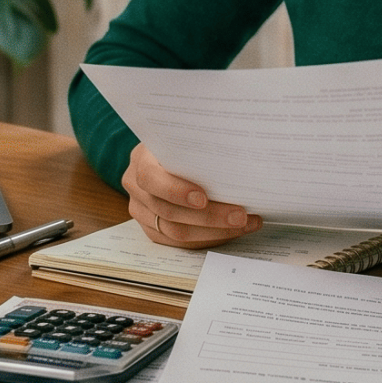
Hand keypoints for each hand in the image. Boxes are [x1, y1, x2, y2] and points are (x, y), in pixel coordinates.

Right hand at [122, 143, 262, 247]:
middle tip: (241, 216)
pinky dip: (208, 239)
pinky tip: (231, 231)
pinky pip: (179, 243)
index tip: (203, 198)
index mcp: (141, 159)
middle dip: (209, 217)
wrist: (168, 156)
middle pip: (168, 211)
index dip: (175, 191)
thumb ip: (201, 148)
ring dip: (215, 232)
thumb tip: (239, 158)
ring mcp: (141, 211)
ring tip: (245, 224)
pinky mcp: (151, 229)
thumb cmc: (183, 145)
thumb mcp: (188, 139)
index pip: (151, 178)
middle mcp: (136, 187)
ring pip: (175, 233)